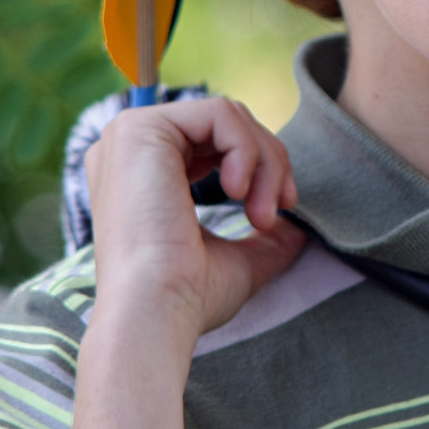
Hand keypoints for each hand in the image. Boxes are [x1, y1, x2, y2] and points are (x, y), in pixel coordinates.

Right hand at [83, 97, 306, 340]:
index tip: (282, 208)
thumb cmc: (186, 298)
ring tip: (261, 213)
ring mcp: (130, 134)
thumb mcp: (237, 262)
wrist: (153, 315)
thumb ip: (265, 239)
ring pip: (228, 116)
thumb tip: (298, 228)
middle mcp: (130, 147)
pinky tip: (239, 193)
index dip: (260, 164)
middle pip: (226, 123)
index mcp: (143, 171)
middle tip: (281, 208)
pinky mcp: (140, 128)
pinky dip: (247, 150)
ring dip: (264, 161)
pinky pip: (220, 113)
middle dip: (270, 161)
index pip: (215, 140)